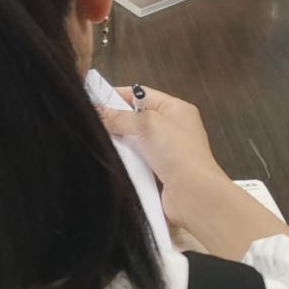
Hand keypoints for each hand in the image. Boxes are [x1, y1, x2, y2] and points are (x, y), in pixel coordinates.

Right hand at [97, 85, 229, 224]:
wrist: (194, 194)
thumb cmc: (179, 153)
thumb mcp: (148, 124)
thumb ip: (121, 116)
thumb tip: (99, 111)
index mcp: (176, 109)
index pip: (142, 95)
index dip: (119, 95)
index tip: (95, 100)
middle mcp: (172, 128)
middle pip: (137, 119)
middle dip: (117, 120)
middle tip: (94, 122)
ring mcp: (166, 151)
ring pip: (135, 141)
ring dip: (121, 143)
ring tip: (100, 141)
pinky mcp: (159, 172)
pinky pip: (137, 161)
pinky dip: (126, 161)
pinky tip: (113, 160)